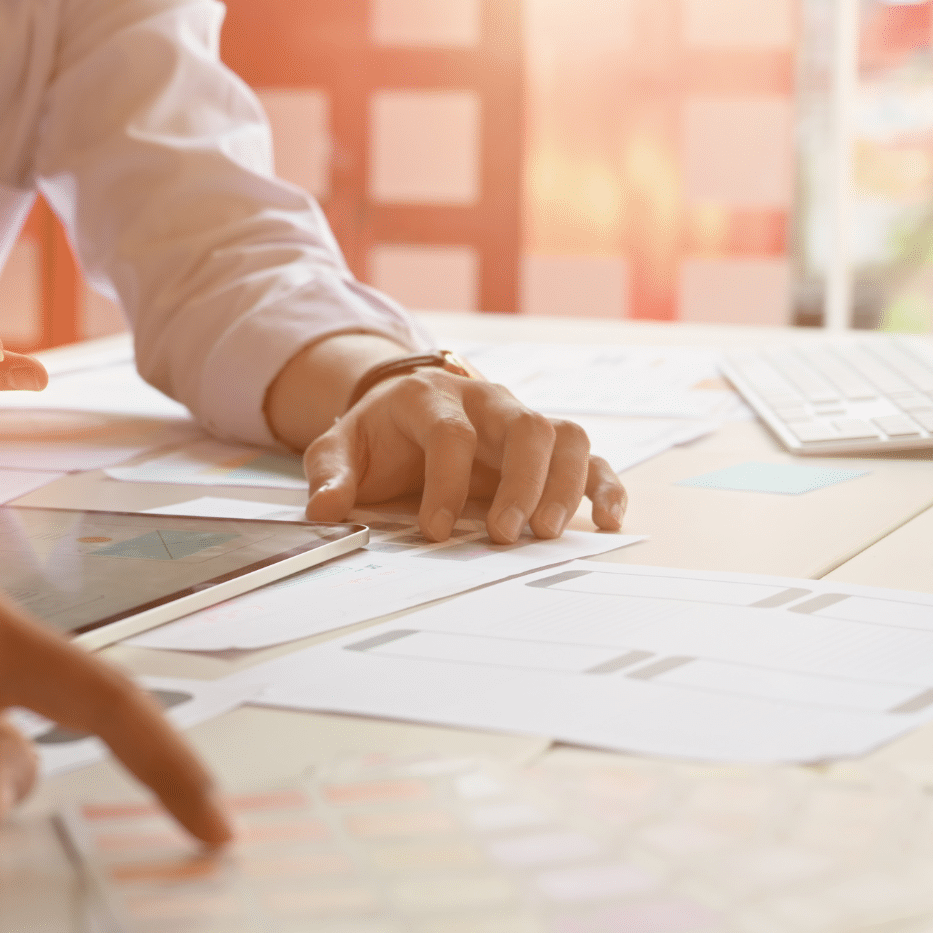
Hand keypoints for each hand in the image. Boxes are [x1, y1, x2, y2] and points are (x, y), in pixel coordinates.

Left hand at [265, 334, 626, 542]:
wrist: (403, 410)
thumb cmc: (376, 436)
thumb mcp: (340, 449)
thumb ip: (331, 474)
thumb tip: (326, 509)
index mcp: (431, 398)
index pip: (450, 433)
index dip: (445, 482)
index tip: (432, 530)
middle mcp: (486, 402)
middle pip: (525, 426)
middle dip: (520, 484)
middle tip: (505, 534)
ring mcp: (520, 421)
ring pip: (565, 435)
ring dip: (564, 485)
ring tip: (547, 534)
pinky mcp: (546, 446)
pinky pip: (588, 457)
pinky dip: (604, 486)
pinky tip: (606, 521)